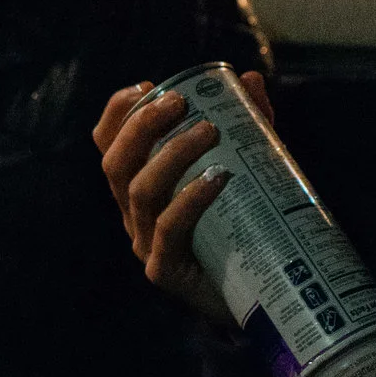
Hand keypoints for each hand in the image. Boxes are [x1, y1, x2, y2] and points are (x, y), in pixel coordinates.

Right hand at [91, 70, 273, 323]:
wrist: (266, 297)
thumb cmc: (248, 227)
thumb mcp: (247, 170)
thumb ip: (249, 128)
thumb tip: (252, 80)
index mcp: (139, 188)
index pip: (109, 146)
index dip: (116, 113)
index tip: (145, 85)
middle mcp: (133, 215)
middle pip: (115, 164)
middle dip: (141, 126)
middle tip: (180, 102)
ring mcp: (145, 244)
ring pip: (139, 192)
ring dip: (170, 155)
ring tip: (208, 130)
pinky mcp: (165, 271)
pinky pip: (169, 230)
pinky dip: (189, 200)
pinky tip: (217, 178)